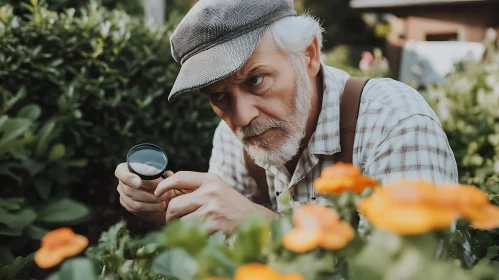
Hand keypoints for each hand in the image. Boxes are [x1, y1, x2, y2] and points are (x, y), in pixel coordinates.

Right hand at [115, 163, 178, 224]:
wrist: (159, 190)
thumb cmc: (159, 177)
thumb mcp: (160, 172)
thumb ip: (162, 173)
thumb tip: (167, 175)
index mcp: (126, 170)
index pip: (121, 173)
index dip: (129, 178)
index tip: (139, 183)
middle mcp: (122, 183)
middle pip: (130, 191)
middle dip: (149, 194)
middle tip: (164, 195)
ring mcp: (123, 195)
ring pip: (134, 202)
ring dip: (151, 203)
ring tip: (164, 202)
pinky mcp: (128, 206)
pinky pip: (137, 210)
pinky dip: (150, 209)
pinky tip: (159, 207)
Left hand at [154, 171, 276, 235]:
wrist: (253, 220)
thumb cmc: (231, 205)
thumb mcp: (217, 189)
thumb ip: (196, 188)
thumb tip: (167, 190)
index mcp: (210, 180)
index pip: (180, 177)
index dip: (164, 185)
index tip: (158, 193)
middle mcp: (210, 193)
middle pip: (174, 204)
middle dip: (170, 215)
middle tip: (174, 219)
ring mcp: (211, 210)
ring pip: (179, 221)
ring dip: (179, 227)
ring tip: (189, 226)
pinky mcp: (212, 227)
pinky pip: (189, 233)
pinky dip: (190, 236)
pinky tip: (199, 233)